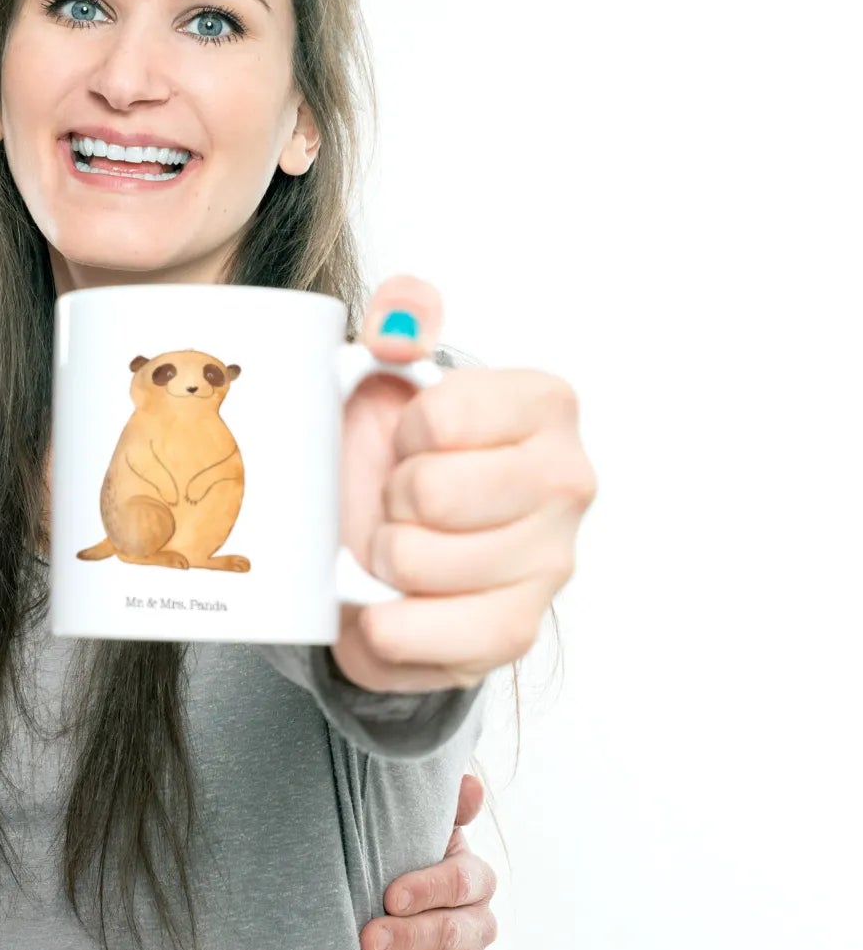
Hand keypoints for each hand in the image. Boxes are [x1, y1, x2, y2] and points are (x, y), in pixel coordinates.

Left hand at [333, 275, 595, 691]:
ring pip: (417, 562)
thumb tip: (401, 315)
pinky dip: (386, 625)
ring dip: (381, 557)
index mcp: (545, 405)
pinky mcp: (516, 630)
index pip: (442, 418)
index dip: (401, 433)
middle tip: (400, 498)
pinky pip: (430, 634)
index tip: (410, 439)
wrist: (387, 536)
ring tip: (397, 543)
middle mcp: (567, 482)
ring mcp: (550, 562)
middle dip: (390, 498)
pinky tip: (388, 604)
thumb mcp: (388, 372)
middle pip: (431, 494)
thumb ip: (399, 322)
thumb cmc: (396, 451)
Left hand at [361, 772, 497, 949]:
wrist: (392, 896)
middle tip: (368, 940)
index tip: (389, 895)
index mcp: (475, 877)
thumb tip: (469, 783)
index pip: (460, 883)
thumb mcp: (419, 828)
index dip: (426, 890)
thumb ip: (445, 808)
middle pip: (452, 932)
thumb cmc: (403, 854)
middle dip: (409, 937)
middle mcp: (480, 921)